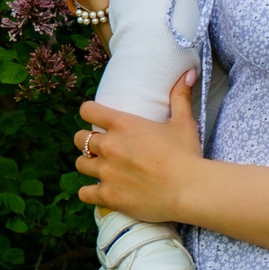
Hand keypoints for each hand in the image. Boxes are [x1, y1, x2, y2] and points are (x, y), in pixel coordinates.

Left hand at [74, 73, 205, 224]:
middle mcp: (108, 146)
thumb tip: (188, 73)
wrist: (189, 190)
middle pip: (79, 139)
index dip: (89, 113)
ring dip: (89, 165)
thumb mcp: (183, 122)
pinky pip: (84, 193)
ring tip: (100, 169)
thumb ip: (180, 97)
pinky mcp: (108, 196)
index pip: (87, 110)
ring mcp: (106, 172)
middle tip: (100, 148)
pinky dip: (90, 193)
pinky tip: (99, 192)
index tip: (95, 118)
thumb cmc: (186, 155)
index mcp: (122, 124)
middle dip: (87, 142)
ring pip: (80, 164)